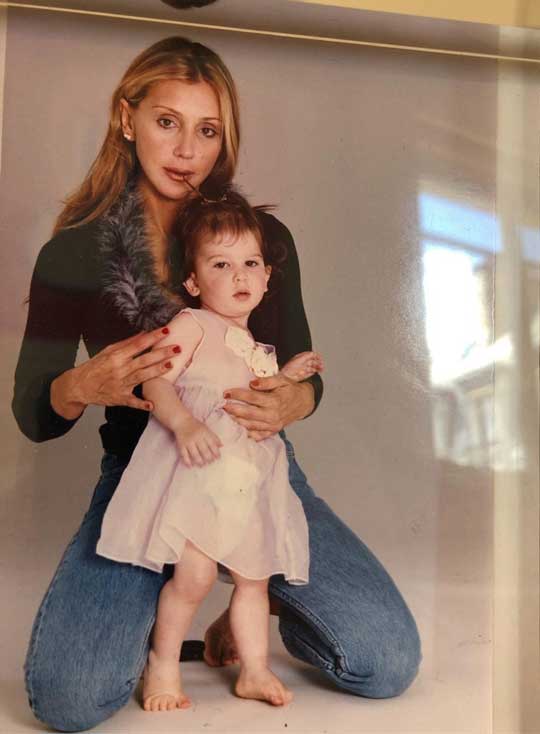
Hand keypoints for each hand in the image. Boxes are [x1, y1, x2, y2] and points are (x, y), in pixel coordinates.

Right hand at [51, 327, 181, 416]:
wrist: (79, 386)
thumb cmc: (94, 367)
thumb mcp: (107, 351)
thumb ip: (126, 343)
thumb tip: (143, 333)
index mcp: (116, 356)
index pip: (138, 344)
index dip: (153, 337)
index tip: (166, 331)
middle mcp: (119, 369)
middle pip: (144, 360)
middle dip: (161, 354)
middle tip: (177, 348)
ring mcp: (120, 384)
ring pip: (142, 377)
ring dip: (157, 371)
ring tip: (171, 365)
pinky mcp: (120, 398)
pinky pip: (132, 402)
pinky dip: (141, 404)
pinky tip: (151, 405)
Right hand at [174, 417, 222, 466]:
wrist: (182, 421)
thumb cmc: (197, 426)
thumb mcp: (207, 429)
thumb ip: (214, 437)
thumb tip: (222, 446)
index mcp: (205, 433)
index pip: (212, 445)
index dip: (216, 452)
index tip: (218, 458)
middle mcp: (197, 438)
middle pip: (204, 451)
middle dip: (208, 458)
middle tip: (210, 462)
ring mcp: (189, 442)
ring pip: (195, 455)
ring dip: (200, 462)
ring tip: (202, 465)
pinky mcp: (181, 445)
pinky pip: (184, 455)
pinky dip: (187, 461)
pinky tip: (190, 466)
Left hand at [223, 374, 314, 440]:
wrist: (303, 402)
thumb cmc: (290, 390)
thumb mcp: (281, 380)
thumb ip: (267, 381)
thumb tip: (252, 383)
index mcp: (274, 401)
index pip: (252, 398)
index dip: (238, 395)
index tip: (226, 393)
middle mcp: (273, 415)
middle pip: (248, 414)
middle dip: (233, 410)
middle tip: (222, 406)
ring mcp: (272, 426)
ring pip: (250, 426)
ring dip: (236, 422)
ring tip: (225, 416)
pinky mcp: (272, 431)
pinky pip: (257, 435)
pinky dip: (246, 433)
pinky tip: (236, 429)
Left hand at [280, 351, 323, 381]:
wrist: (287, 376)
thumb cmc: (290, 367)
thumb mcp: (300, 358)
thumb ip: (307, 355)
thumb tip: (313, 353)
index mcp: (301, 357)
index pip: (311, 355)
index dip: (316, 356)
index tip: (320, 358)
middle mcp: (303, 363)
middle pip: (313, 362)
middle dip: (318, 363)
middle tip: (321, 365)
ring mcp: (304, 369)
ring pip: (313, 367)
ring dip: (317, 368)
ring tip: (321, 369)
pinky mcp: (304, 375)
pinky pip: (310, 373)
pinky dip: (314, 372)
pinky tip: (316, 372)